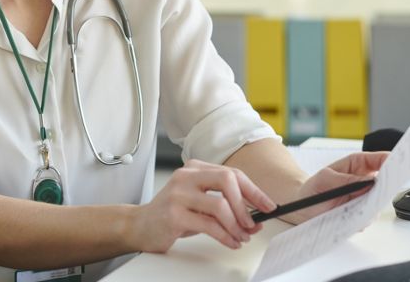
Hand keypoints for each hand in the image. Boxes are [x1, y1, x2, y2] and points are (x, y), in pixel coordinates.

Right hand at [135, 159, 276, 252]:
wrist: (140, 225)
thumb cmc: (174, 214)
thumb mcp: (200, 203)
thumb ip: (225, 206)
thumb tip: (255, 219)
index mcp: (195, 168)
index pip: (232, 173)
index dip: (254, 191)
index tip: (268, 206)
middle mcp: (186, 176)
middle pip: (227, 180)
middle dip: (246, 204)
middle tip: (253, 223)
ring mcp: (178, 194)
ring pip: (220, 205)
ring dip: (237, 225)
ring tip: (241, 237)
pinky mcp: (174, 214)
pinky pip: (209, 225)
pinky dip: (226, 236)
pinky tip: (231, 242)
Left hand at [286, 151, 388, 222]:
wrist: (303, 208)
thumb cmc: (313, 188)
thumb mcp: (325, 179)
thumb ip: (346, 180)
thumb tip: (368, 183)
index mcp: (357, 164)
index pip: (379, 159)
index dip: (391, 160)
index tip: (398, 164)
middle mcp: (365, 181)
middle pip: (386, 180)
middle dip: (388, 184)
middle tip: (384, 188)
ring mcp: (365, 198)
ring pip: (380, 201)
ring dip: (373, 205)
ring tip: (359, 207)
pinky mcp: (362, 214)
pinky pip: (370, 217)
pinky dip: (363, 218)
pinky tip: (351, 218)